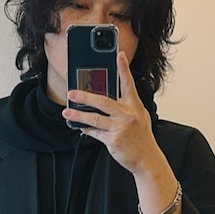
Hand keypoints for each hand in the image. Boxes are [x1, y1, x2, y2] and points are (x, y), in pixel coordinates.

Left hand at [61, 51, 166, 179]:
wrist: (147, 159)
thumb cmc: (142, 138)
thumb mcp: (140, 117)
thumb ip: (126, 107)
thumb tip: (106, 101)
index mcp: (135, 106)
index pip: (128, 84)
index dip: (123, 68)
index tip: (119, 55)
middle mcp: (128, 114)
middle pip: (103, 101)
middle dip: (85, 96)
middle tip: (72, 92)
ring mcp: (120, 127)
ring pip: (94, 118)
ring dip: (78, 114)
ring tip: (67, 111)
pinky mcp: (113, 140)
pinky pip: (95, 132)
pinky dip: (86, 129)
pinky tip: (79, 126)